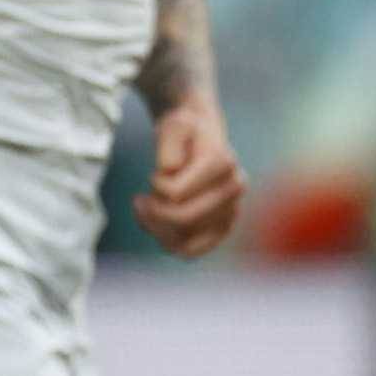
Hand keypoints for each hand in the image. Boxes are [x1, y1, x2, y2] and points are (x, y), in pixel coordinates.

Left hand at [134, 101, 245, 257]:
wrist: (200, 136)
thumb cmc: (182, 131)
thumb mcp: (172, 125)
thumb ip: (168, 143)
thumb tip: (169, 170)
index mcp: (222, 163)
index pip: (176, 193)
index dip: (156, 185)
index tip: (154, 176)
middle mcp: (234, 188)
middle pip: (182, 218)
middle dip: (153, 211)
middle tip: (141, 198)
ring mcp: (232, 210)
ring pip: (186, 242)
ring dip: (157, 229)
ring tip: (147, 210)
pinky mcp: (223, 227)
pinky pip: (193, 251)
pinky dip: (168, 243)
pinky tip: (154, 225)